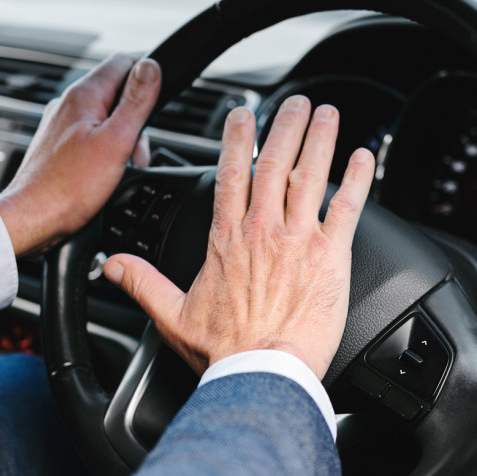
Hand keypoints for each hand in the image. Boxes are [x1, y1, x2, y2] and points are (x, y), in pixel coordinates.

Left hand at [0, 53, 160, 256]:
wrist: (32, 217)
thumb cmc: (69, 186)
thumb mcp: (116, 140)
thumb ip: (136, 101)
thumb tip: (150, 67)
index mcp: (83, 95)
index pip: (122, 61)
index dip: (148, 69)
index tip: (164, 85)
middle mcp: (68, 104)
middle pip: (116, 91)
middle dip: (137, 116)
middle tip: (140, 149)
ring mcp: (60, 124)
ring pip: (104, 115)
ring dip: (123, 136)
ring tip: (124, 165)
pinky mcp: (58, 145)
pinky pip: (91, 134)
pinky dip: (107, 147)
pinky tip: (108, 170)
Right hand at [104, 95, 375, 378]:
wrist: (263, 373)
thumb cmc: (224, 350)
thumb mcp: (172, 315)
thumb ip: (143, 282)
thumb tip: (113, 264)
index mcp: (227, 239)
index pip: (231, 173)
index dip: (238, 138)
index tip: (244, 114)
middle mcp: (264, 230)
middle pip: (275, 163)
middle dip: (286, 126)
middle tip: (297, 102)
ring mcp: (300, 239)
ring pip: (311, 174)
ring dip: (320, 139)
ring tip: (327, 113)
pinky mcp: (331, 257)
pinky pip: (347, 207)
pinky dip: (357, 178)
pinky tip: (363, 157)